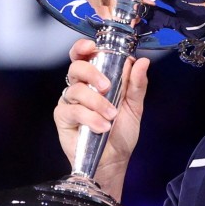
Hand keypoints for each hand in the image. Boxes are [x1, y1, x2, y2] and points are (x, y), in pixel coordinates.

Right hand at [54, 38, 149, 201]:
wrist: (114, 159)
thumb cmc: (121, 132)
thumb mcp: (134, 106)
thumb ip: (137, 84)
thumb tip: (141, 62)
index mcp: (96, 79)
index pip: (84, 56)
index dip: (83, 47)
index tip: (92, 46)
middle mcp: (80, 87)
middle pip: (76, 67)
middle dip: (93, 73)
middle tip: (107, 86)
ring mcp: (70, 101)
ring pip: (77, 89)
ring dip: (97, 102)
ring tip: (111, 116)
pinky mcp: (63, 117)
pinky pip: (73, 110)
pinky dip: (90, 117)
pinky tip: (101, 126)